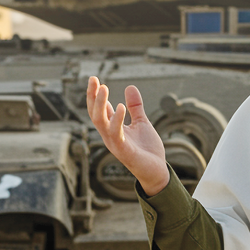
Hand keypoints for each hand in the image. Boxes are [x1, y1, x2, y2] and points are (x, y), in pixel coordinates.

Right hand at [86, 77, 169, 196]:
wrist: (157, 170)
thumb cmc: (147, 149)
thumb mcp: (142, 123)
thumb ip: (135, 107)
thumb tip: (130, 86)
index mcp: (112, 129)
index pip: (98, 110)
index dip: (94, 95)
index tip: (94, 79)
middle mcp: (109, 135)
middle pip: (95, 114)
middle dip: (92, 97)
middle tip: (93, 79)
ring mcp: (115, 143)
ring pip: (100, 122)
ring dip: (100, 105)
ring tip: (104, 88)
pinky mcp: (124, 151)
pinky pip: (116, 134)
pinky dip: (116, 120)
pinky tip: (120, 107)